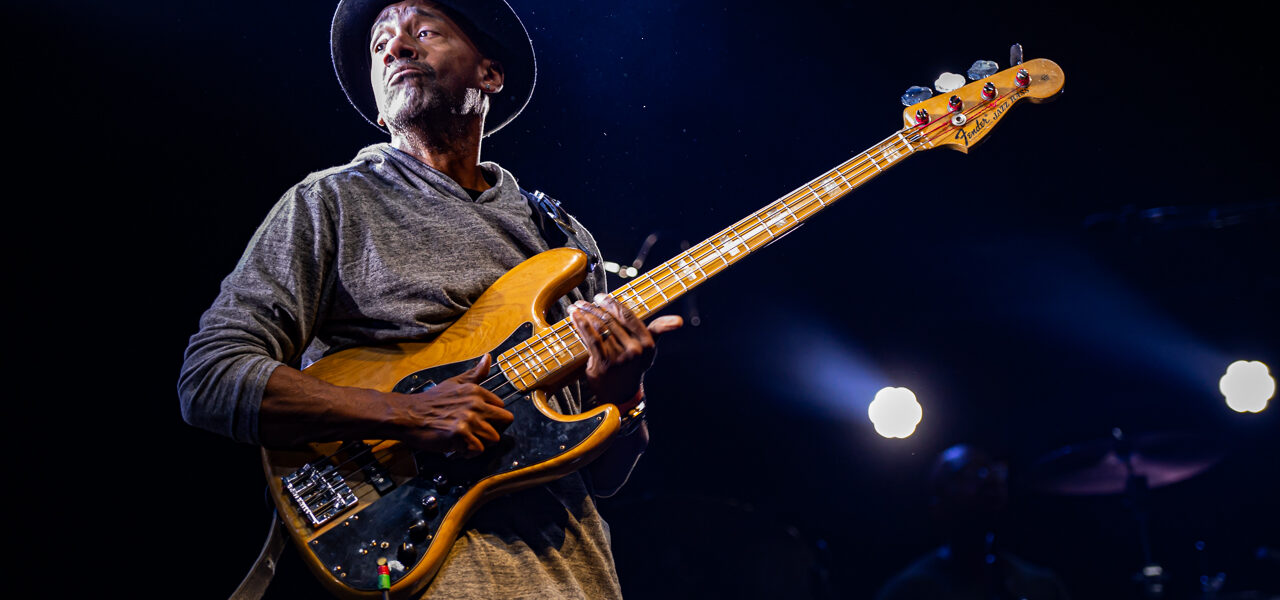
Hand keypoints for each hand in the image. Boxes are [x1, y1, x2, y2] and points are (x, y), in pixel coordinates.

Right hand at [388, 354, 513, 456]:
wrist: (407, 415)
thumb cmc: (430, 401)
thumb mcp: (454, 383)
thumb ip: (475, 374)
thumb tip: (488, 358)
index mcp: (476, 391)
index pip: (502, 407)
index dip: (493, 418)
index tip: (481, 421)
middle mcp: (475, 403)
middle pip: (506, 421)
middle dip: (494, 430)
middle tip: (479, 434)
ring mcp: (468, 419)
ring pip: (494, 438)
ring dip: (482, 443)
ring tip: (467, 441)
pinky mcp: (460, 434)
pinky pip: (477, 450)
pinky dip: (468, 453)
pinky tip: (458, 448)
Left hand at [569, 293, 682, 409]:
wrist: (621, 396)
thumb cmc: (633, 367)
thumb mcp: (649, 350)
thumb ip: (659, 330)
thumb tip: (679, 321)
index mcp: (648, 343)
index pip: (628, 316)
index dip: (613, 303)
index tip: (601, 297)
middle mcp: (635, 349)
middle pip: (612, 320)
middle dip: (595, 308)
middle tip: (584, 301)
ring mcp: (619, 357)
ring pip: (600, 328)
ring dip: (586, 314)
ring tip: (576, 307)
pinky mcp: (604, 363)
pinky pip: (592, 339)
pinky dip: (581, 325)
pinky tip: (575, 316)